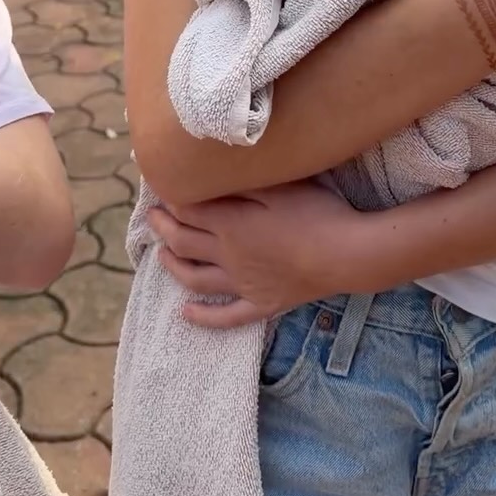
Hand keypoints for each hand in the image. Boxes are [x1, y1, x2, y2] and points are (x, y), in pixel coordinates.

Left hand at [148, 181, 369, 327]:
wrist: (345, 254)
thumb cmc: (315, 212)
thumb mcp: (278, 186)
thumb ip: (240, 183)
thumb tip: (207, 178)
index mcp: (231, 223)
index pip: (188, 211)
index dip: (170, 200)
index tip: (160, 188)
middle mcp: (228, 255)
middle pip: (185, 242)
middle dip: (163, 228)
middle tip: (151, 217)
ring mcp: (243, 284)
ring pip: (195, 278)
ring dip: (173, 266)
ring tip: (160, 255)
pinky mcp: (261, 304)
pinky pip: (226, 316)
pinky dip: (203, 317)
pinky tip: (186, 314)